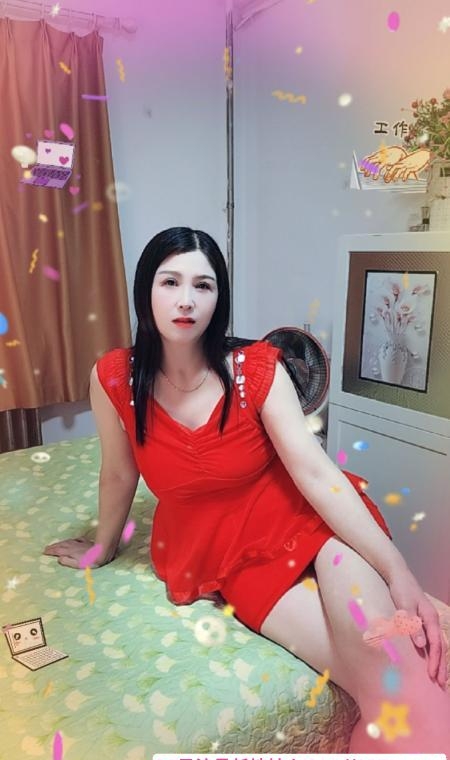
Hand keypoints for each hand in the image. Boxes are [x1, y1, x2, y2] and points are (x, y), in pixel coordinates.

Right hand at [43, 537, 112, 568]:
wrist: (102, 552)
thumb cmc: (90, 561)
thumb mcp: (77, 564)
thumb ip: (67, 562)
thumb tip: (59, 559)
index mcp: (70, 552)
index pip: (58, 551)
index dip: (51, 551)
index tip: (44, 552)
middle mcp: (74, 546)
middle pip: (61, 545)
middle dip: (53, 547)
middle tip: (46, 548)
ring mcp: (80, 543)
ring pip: (67, 542)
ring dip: (60, 543)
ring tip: (55, 544)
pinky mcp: (86, 542)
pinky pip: (76, 540)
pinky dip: (71, 540)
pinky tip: (72, 540)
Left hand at [387, 570, 447, 686]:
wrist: (398, 575)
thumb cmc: (402, 589)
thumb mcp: (405, 605)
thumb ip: (412, 624)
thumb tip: (421, 645)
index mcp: (431, 618)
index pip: (436, 644)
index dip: (435, 661)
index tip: (433, 676)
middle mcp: (433, 620)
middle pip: (441, 646)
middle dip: (442, 666)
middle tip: (441, 684)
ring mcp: (429, 620)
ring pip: (438, 644)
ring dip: (439, 661)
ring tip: (439, 677)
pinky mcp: (423, 620)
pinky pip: (432, 640)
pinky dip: (434, 652)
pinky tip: (431, 660)